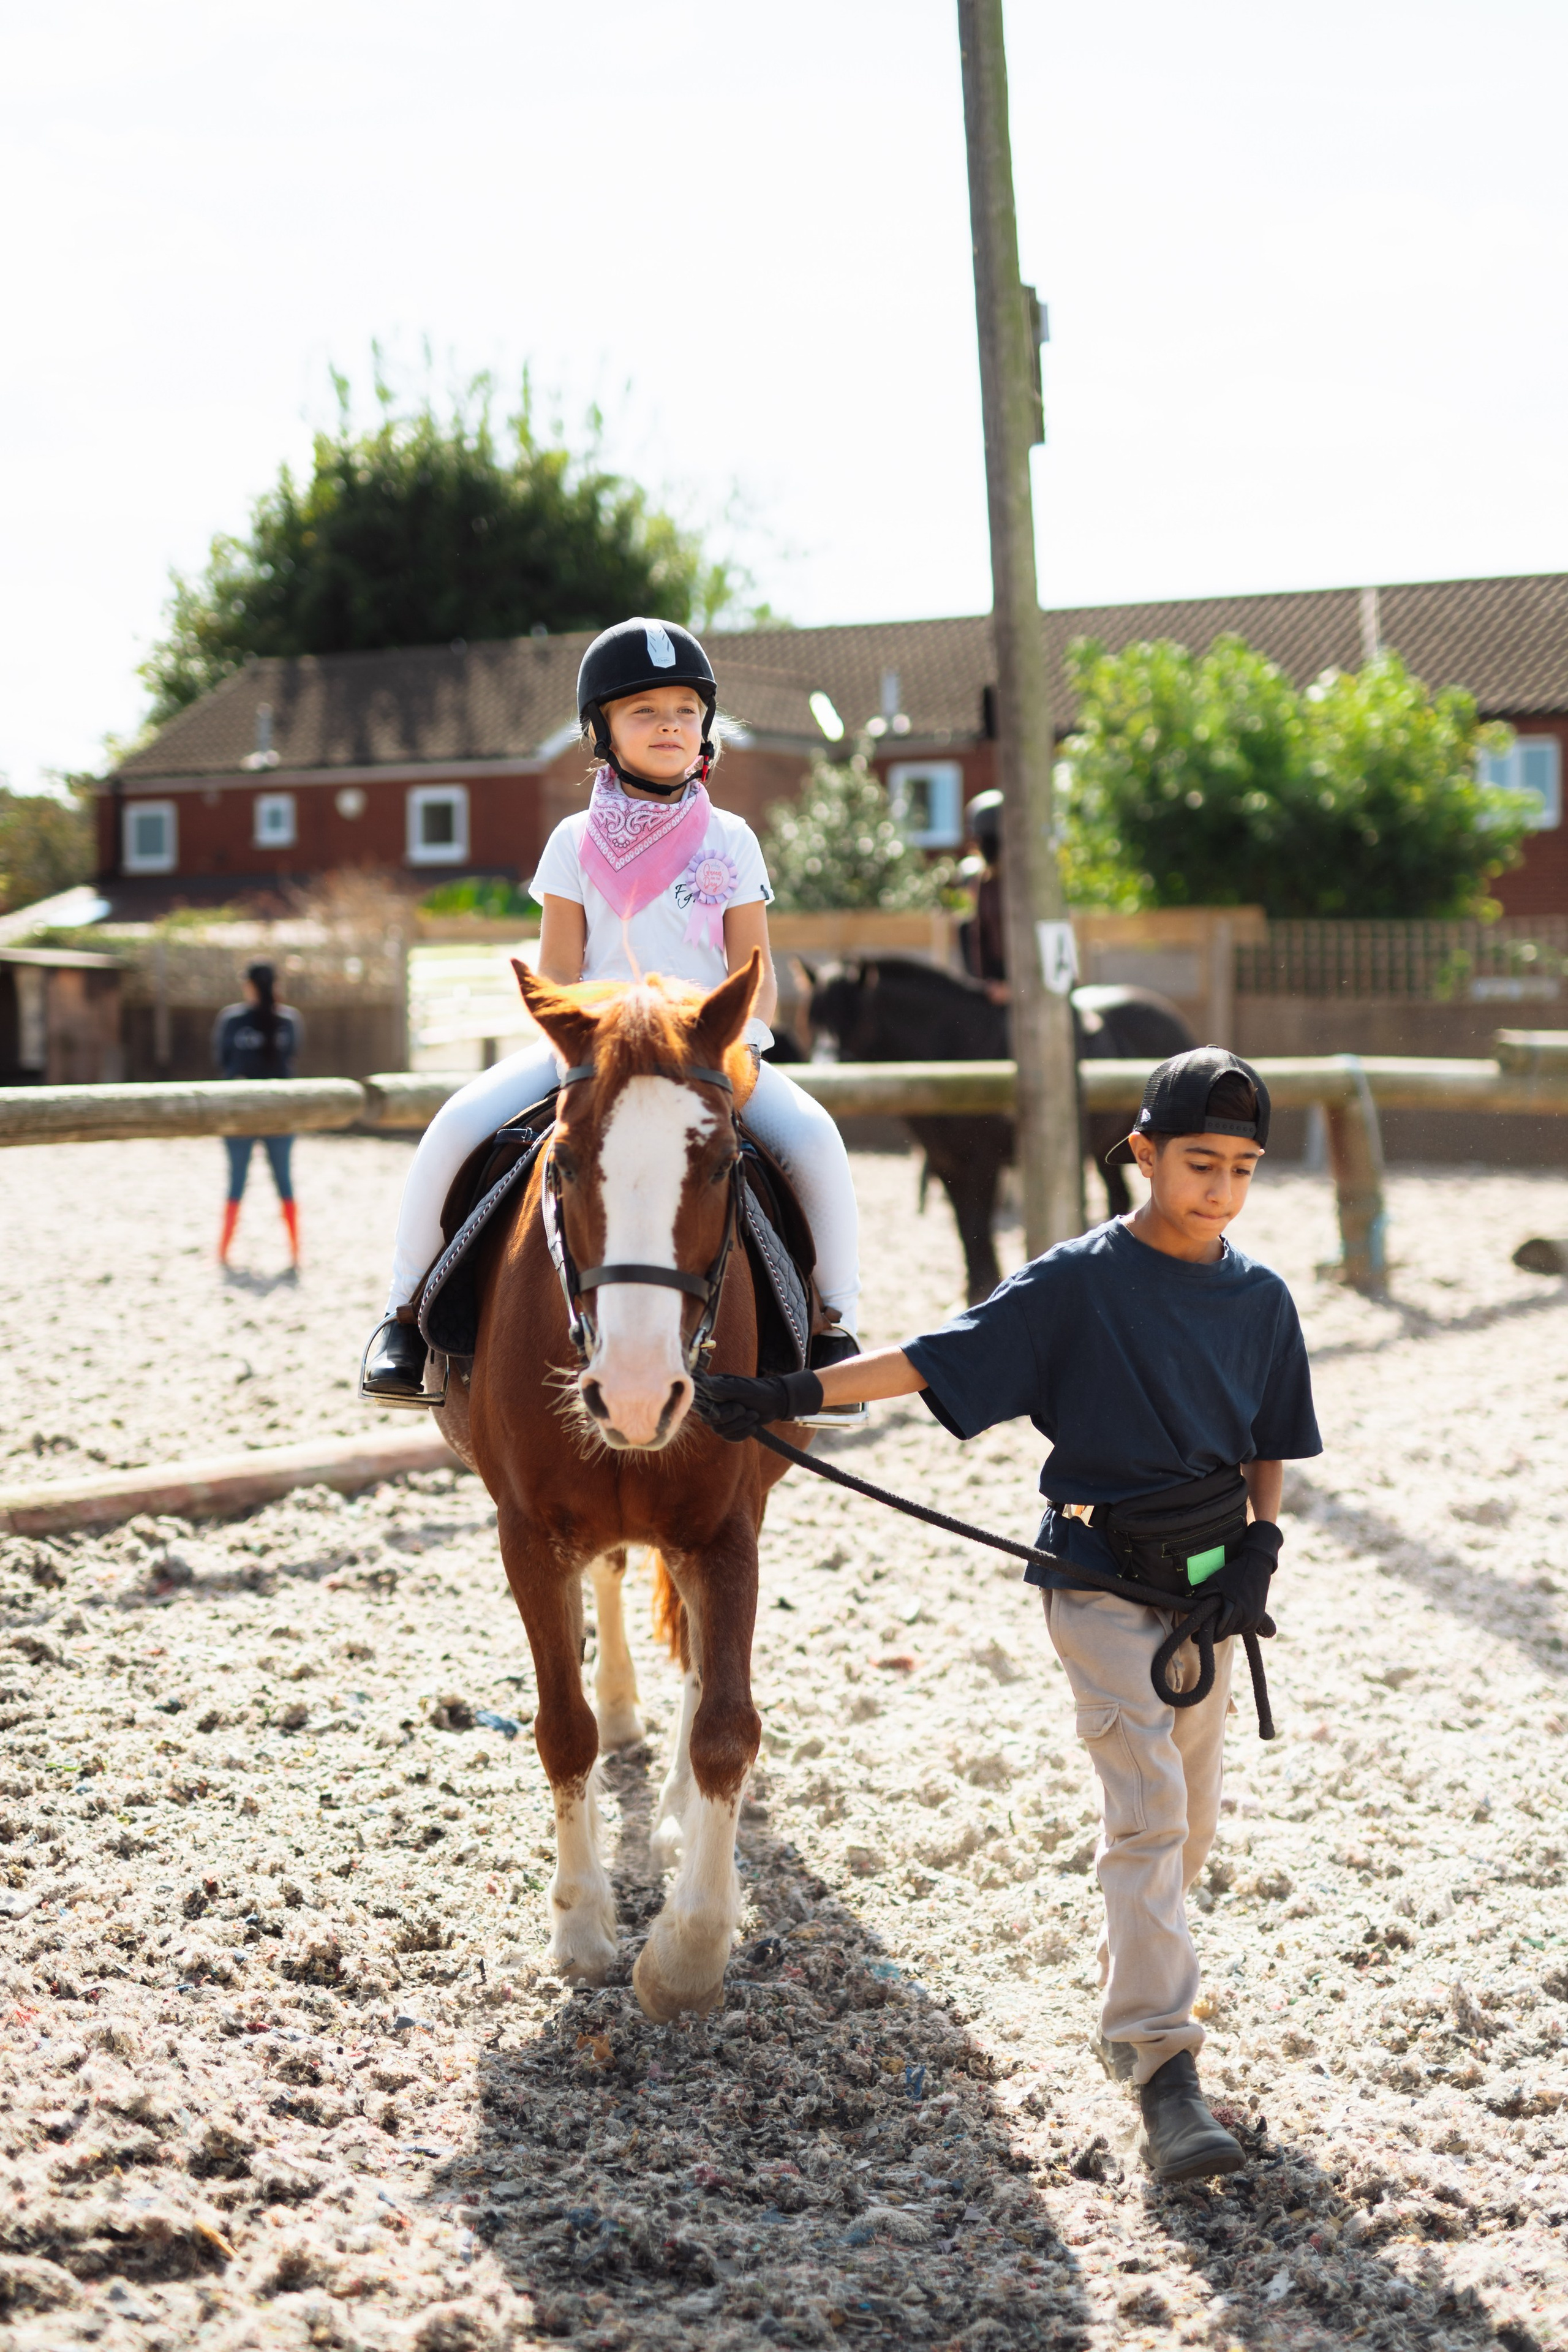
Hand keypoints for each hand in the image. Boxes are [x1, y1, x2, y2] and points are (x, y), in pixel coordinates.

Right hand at [693, 1370, 822, 1441]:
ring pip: (720, 1431)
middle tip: (746, 1409)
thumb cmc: (759, 1390)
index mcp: (713, 1389)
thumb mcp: (739, 1387)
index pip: (702, 1405)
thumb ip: (718, 1388)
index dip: (710, 1412)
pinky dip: (742, 1434)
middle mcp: (714, 1403)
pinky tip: (753, 1427)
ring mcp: (722, 1416)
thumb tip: (698, 1387)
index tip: (719, 1414)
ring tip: (754, 1415)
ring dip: (740, 1425)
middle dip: (732, 1418)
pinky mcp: (730, 1428)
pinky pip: (729, 1438)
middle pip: (711, 1421)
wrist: (777, 1402)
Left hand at [1202, 1520, 1282, 1641]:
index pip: (1219, 1631)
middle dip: (1213, 1633)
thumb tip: (1187, 1609)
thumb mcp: (1214, 1581)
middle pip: (1226, 1633)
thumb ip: (1202, 1595)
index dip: (1206, 1635)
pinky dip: (1233, 1625)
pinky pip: (1242, 1628)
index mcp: (1236, 1609)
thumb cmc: (1233, 1572)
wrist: (1257, 1566)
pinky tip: (1225, 1618)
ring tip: (1213, 1623)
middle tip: (1198, 1634)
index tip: (1194, 1638)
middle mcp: (1247, 1618)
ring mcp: (1254, 1620)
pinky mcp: (1258, 1619)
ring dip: (1224, 1629)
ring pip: (1234, 1631)